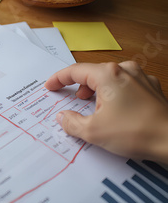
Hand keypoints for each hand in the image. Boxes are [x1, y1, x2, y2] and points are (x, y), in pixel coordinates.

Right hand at [45, 61, 167, 162]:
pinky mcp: (152, 89)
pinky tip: (114, 110)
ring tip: (92, 107)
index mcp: (108, 74)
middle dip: (79, 86)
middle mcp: (125, 70)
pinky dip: (114, 94)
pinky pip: (126, 86)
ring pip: (111, 78)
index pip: (75, 71)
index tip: (50, 86)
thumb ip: (71, 122)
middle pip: (94, 73)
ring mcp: (141, 78)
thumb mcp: (93, 131)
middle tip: (70, 99)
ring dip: (97, 90)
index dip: (59, 79)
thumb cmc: (135, 132)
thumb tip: (63, 117)